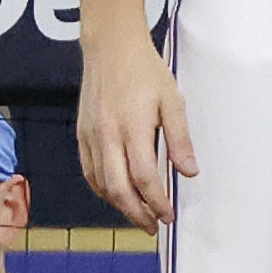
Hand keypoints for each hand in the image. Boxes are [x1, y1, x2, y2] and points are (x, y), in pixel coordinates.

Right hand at [76, 32, 195, 230]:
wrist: (110, 47)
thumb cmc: (144, 70)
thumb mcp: (172, 101)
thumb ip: (180, 139)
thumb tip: (189, 172)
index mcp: (132, 128)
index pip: (144, 177)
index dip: (157, 202)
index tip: (168, 215)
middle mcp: (107, 136)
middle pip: (118, 188)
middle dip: (136, 213)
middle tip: (153, 225)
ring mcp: (91, 136)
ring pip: (101, 183)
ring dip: (119, 205)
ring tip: (138, 214)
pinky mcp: (82, 133)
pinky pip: (89, 170)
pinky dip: (102, 189)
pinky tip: (115, 194)